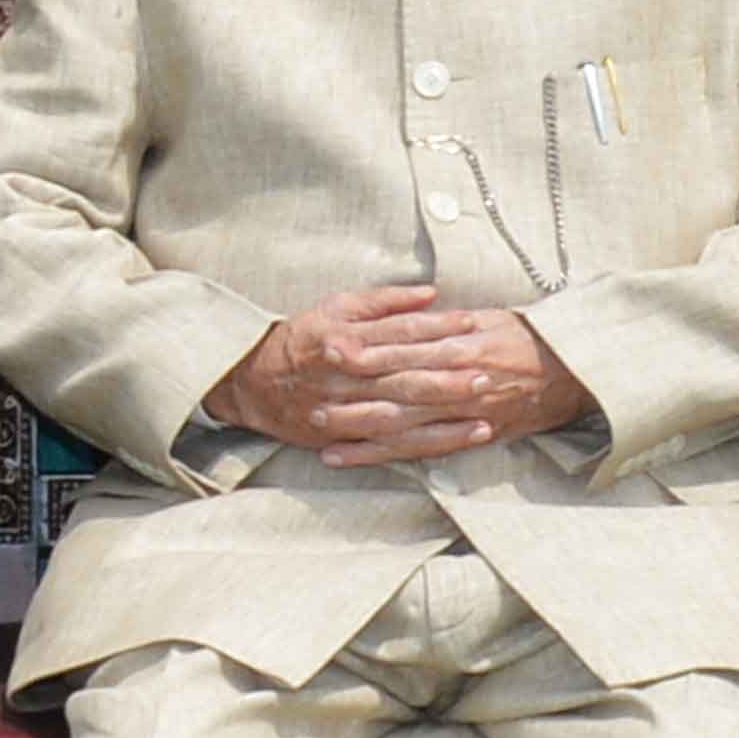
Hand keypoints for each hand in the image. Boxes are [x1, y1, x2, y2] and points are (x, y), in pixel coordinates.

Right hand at [204, 285, 559, 467]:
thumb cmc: (301, 339)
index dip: (438, 326)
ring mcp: (343, 411)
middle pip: (404, 373)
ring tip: (484, 405)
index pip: (399, 332)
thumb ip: (383, 300)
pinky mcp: (343, 439)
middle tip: (487, 369)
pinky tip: (462, 437)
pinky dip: (428, 442)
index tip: (473, 322)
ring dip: (444, 411)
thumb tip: (430, 293)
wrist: (251, 383)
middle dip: (448, 372)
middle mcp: (343, 376)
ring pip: (402, 413)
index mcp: (343, 338)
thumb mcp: (334, 307)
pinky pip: (393, 444)